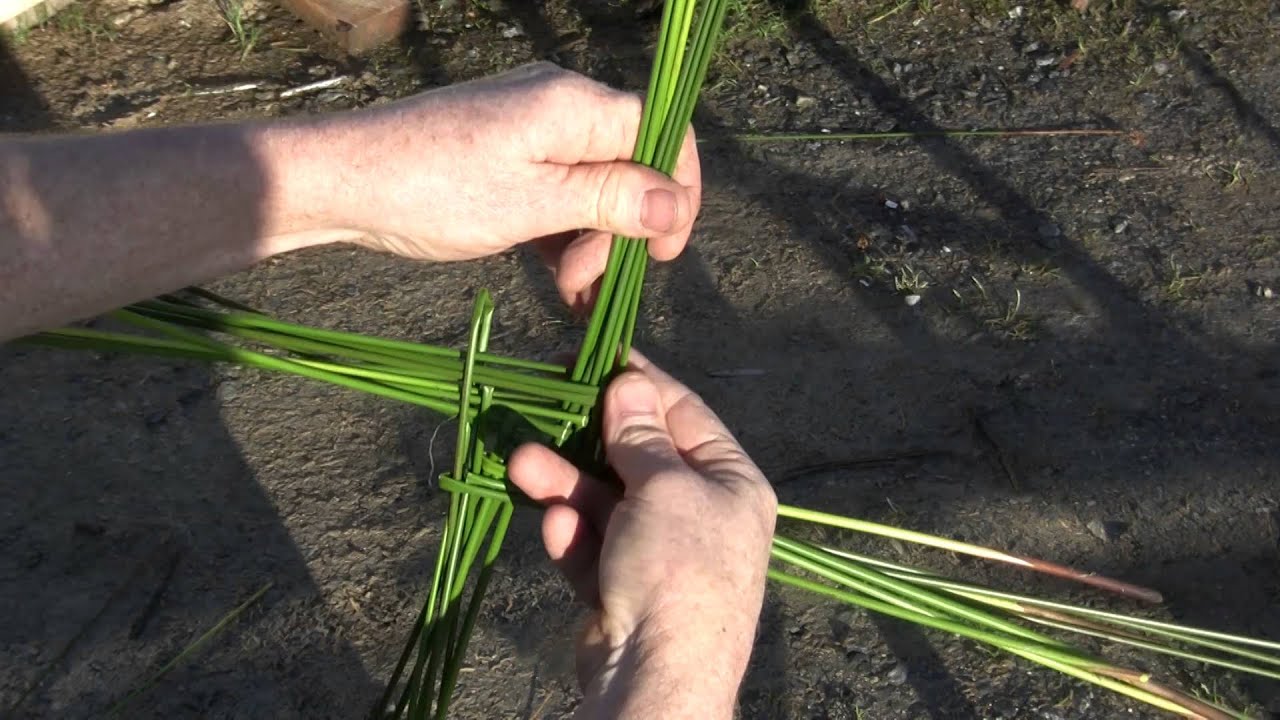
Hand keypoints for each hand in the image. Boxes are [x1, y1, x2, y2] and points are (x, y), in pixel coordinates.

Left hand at [302, 62, 700, 308]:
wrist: (341, 182)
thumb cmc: (433, 191)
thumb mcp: (533, 205)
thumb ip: (611, 200)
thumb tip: (674, 205)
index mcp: (573, 105)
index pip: (662, 131)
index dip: (678, 191)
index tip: (666, 253)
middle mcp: (558, 104)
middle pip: (629, 164)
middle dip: (621, 231)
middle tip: (588, 287)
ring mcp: (529, 128)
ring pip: (593, 185)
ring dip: (591, 242)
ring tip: (566, 292)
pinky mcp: (505, 153)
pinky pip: (557, 191)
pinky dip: (563, 234)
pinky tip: (555, 277)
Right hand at [509, 355, 776, 718]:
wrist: (656, 678)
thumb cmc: (678, 570)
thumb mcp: (664, 488)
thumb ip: (640, 435)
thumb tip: (629, 382)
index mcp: (730, 484)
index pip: (683, 415)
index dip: (640, 382)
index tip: (597, 353)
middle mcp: (699, 516)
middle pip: (635, 457)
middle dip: (586, 436)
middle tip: (545, 398)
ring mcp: (659, 554)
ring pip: (604, 500)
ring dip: (564, 482)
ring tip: (520, 463)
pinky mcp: (621, 587)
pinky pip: (591, 546)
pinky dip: (572, 536)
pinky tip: (555, 529)